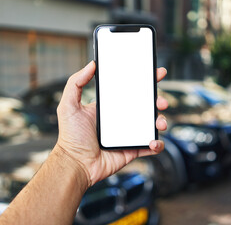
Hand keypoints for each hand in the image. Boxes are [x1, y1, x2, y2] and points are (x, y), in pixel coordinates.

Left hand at [55, 61, 167, 187]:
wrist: (76, 164)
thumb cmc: (70, 137)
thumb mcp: (69, 105)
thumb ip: (76, 82)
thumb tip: (92, 64)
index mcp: (111, 107)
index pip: (131, 91)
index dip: (146, 82)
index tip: (158, 73)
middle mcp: (122, 119)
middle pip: (147, 106)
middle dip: (159, 101)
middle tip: (161, 102)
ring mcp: (129, 134)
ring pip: (152, 125)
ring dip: (160, 121)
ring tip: (160, 123)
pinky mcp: (133, 150)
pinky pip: (151, 146)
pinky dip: (157, 144)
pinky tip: (153, 142)